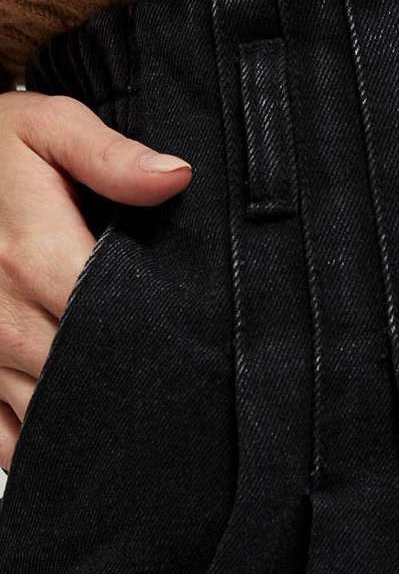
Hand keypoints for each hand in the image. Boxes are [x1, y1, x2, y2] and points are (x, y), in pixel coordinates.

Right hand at [0, 91, 193, 469]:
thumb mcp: (49, 129)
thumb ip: (111, 155)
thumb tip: (175, 176)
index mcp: (33, 259)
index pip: (118, 324)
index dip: (167, 343)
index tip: (203, 348)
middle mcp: (4, 317)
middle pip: (90, 380)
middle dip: (141, 389)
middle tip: (193, 393)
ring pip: (53, 417)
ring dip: (99, 421)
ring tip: (150, 416)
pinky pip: (7, 438)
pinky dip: (45, 444)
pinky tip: (86, 433)